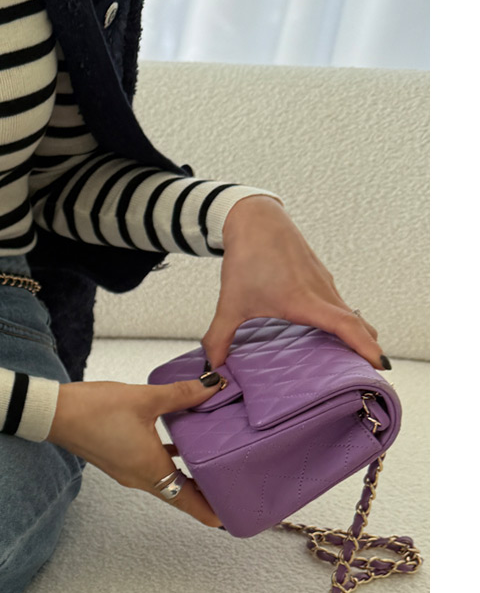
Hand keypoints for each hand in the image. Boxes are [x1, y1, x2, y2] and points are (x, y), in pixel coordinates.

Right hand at [51, 375, 220, 527]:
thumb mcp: (145, 398)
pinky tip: (178, 443)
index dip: (213, 512)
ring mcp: (129, 472)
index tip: (233, 515)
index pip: (189, 503)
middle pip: (181, 495)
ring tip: (212, 465)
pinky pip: (152, 468)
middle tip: (232, 487)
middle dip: (205, 494)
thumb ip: (182, 393)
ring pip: (167, 482)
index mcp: (151, 470)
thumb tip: (213, 385)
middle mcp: (141, 478)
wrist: (57, 414)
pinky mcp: (121, 461)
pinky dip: (169, 462)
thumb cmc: (96, 410)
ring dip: (187, 478)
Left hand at [202, 191, 384, 377]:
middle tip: (371, 376)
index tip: (381, 365)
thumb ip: (220, 337)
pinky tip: (331, 333)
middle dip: (368, 348)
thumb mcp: (231, 301)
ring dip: (357, 334)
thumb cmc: (247, 256)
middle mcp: (321, 291)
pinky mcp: (320, 275)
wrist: (255, 217)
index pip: (346, 325)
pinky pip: (340, 302)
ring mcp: (324, 281)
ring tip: (354, 360)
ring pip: (350, 311)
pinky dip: (345, 320)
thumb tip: (211, 367)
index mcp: (305, 300)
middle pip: (357, 322)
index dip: (365, 346)